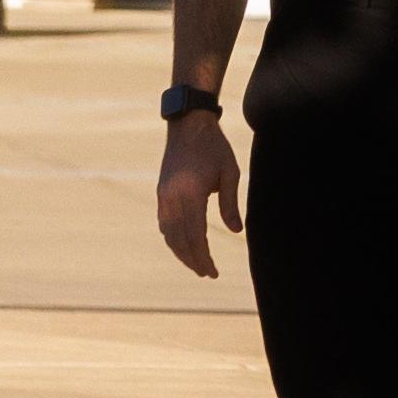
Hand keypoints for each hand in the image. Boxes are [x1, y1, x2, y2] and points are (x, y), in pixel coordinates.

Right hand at [152, 108, 239, 280]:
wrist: (189, 124)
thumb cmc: (214, 147)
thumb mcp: (230, 174)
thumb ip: (231, 204)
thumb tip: (236, 231)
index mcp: (191, 194)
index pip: (196, 237)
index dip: (203, 258)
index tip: (213, 272)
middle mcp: (173, 198)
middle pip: (180, 240)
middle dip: (193, 260)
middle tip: (207, 274)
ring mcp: (164, 195)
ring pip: (169, 234)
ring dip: (181, 252)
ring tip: (196, 264)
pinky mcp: (161, 192)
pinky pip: (164, 222)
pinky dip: (172, 238)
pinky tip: (183, 244)